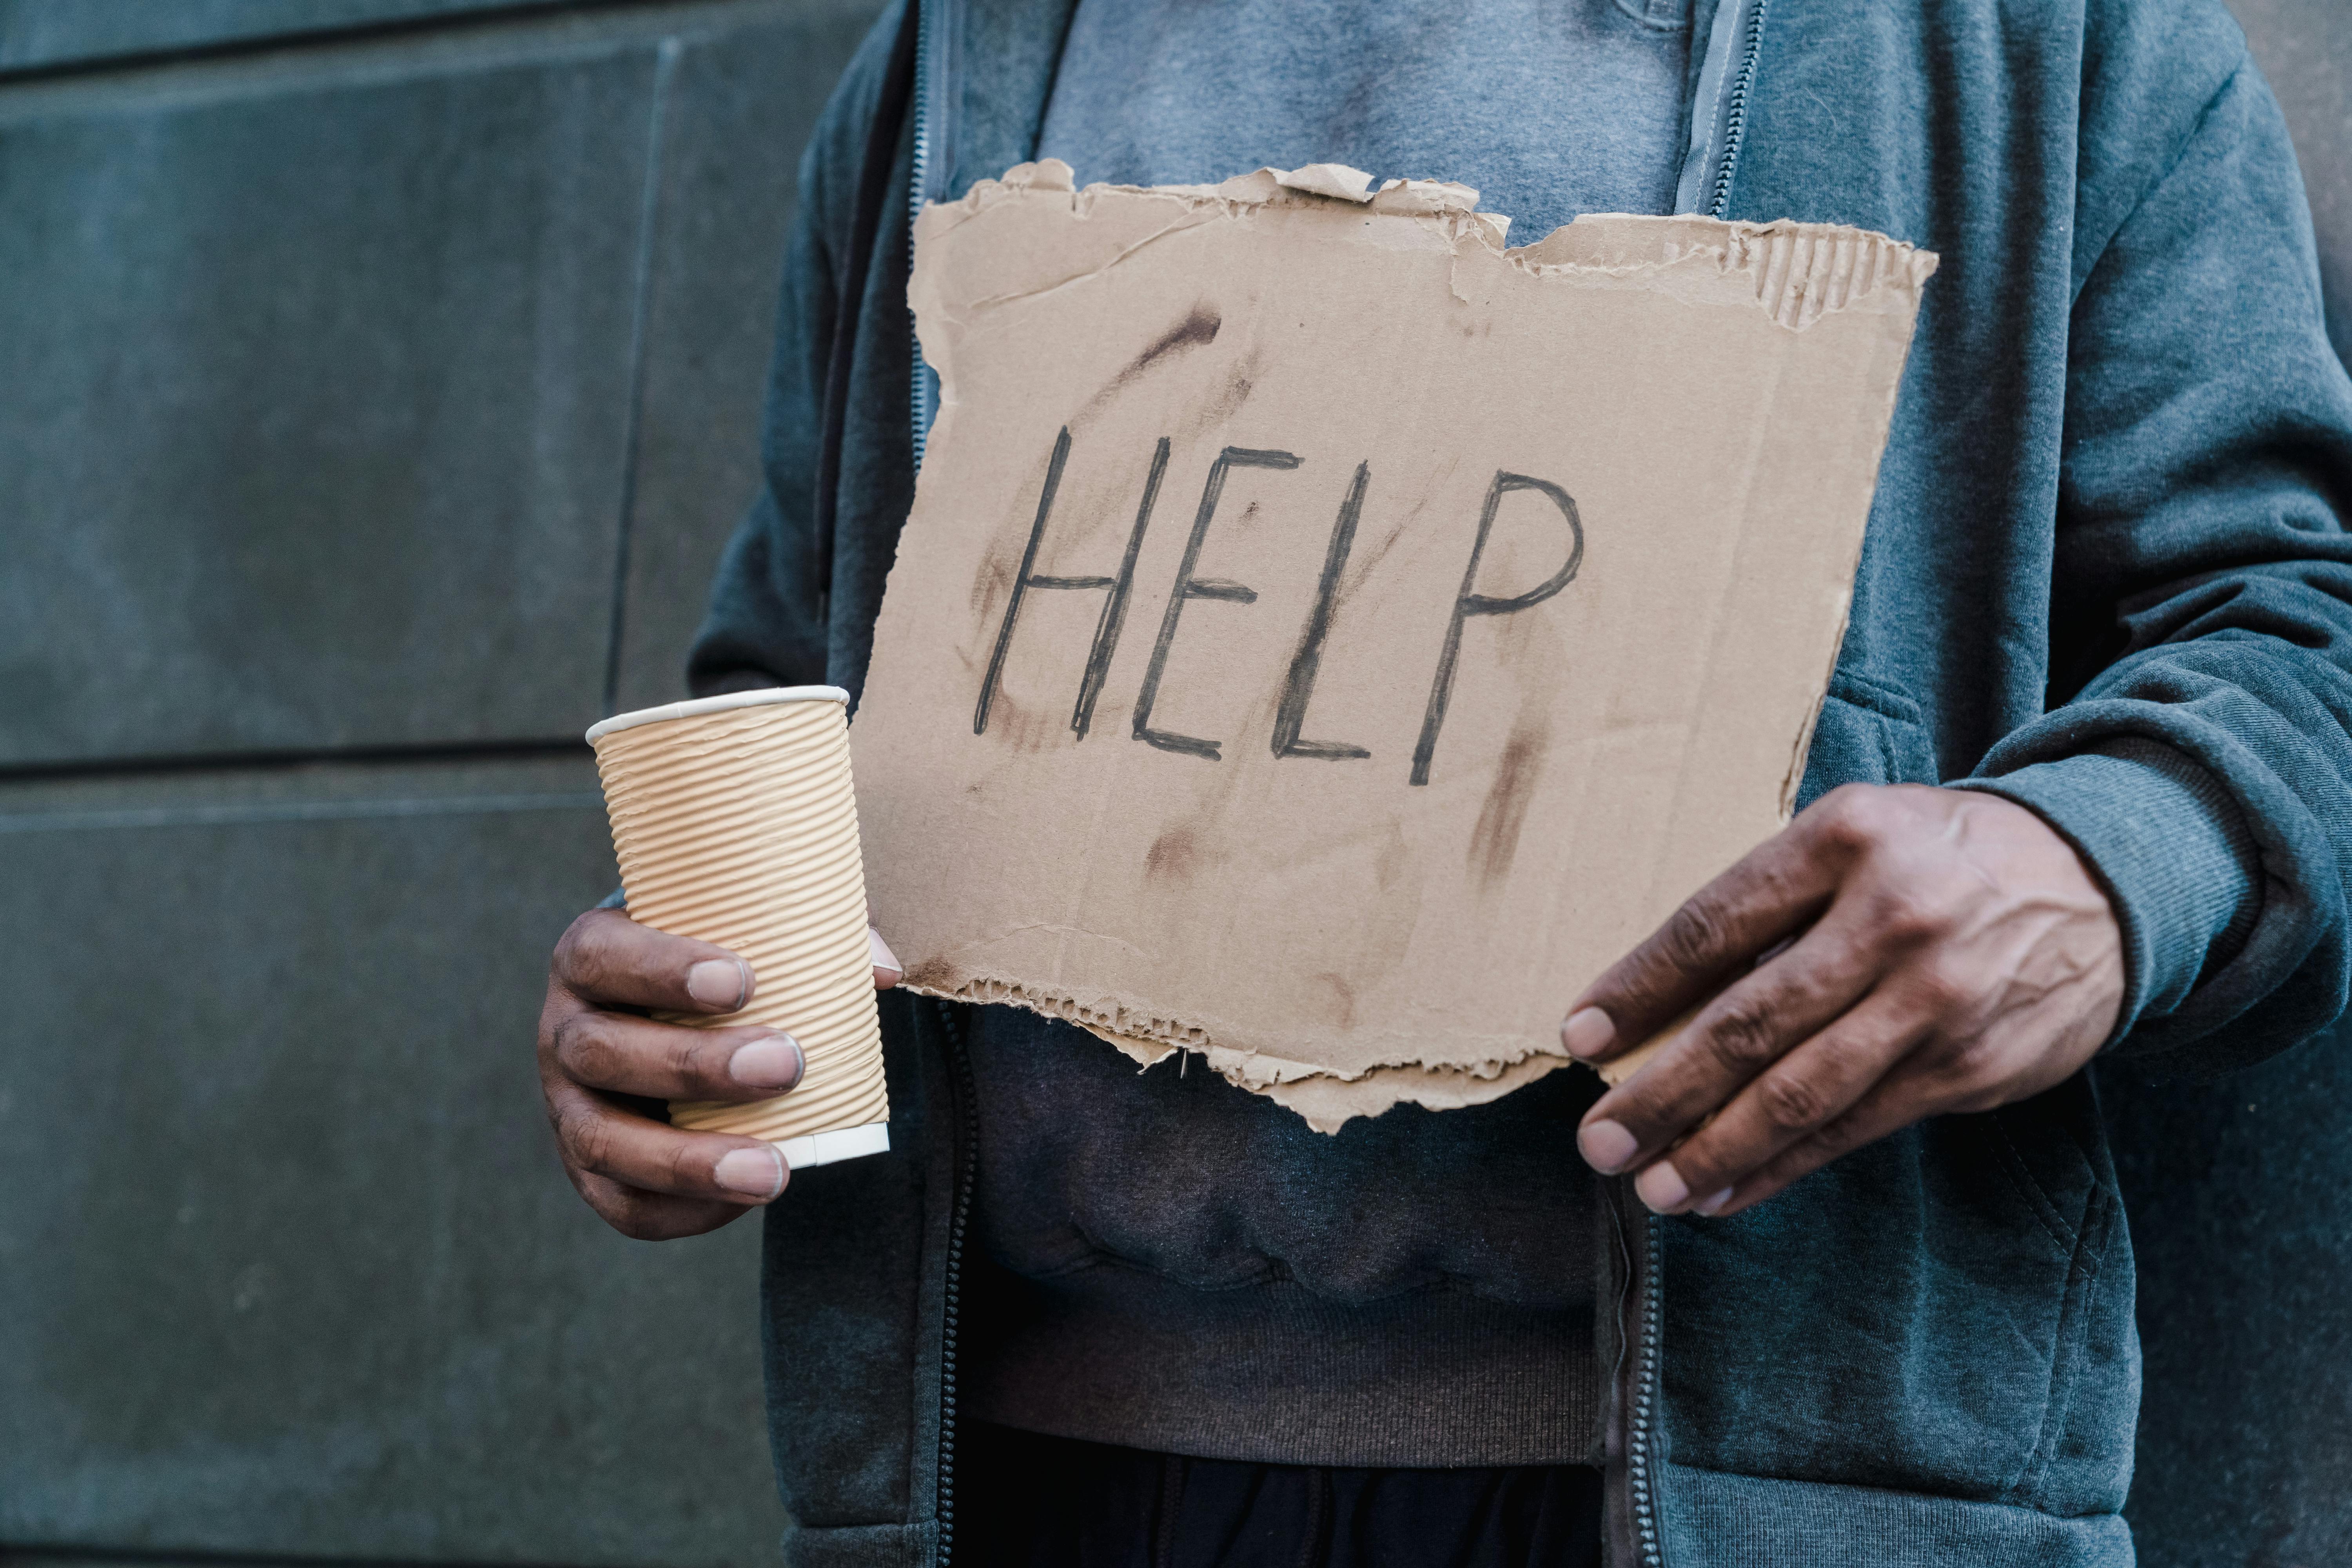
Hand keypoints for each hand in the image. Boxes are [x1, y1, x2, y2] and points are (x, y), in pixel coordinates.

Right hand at [537, 907, 902, 1239]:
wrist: (679, 1021)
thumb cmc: (723, 963)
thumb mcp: (753, 932)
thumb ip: (817, 935)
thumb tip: (885, 970)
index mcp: (590, 957)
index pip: (603, 956)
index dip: (663, 968)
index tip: (744, 981)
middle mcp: (563, 1030)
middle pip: (602, 1051)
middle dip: (694, 1065)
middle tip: (786, 1065)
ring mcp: (567, 1105)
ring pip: (601, 1139)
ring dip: (688, 1159)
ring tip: (773, 1169)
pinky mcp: (588, 1169)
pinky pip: (619, 1204)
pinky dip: (680, 1209)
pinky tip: (743, 1201)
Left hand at [1561, 784, 2123, 1217]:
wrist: (2102, 882)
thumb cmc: (1940, 859)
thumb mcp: (1854, 839)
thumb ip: (1770, 905)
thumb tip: (1663, 1002)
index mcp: (1842, 841)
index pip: (1713, 926)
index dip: (1639, 989)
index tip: (1581, 1037)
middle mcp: (1890, 919)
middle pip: (1749, 1022)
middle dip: (1663, 1093)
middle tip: (1598, 1140)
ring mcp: (1935, 999)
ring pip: (1802, 1092)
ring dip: (1716, 1149)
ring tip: (1653, 1185)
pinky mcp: (1970, 1065)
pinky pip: (1855, 1128)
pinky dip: (1783, 1167)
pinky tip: (1728, 1191)